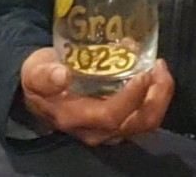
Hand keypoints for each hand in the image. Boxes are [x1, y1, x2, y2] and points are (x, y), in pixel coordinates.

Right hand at [19, 47, 173, 145]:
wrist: (39, 92)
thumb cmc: (40, 77)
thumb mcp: (35, 72)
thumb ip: (45, 75)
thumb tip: (61, 75)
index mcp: (76, 118)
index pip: (112, 116)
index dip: (131, 98)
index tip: (143, 74)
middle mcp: (97, 130)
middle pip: (138, 124)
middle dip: (157, 97)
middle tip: (158, 66)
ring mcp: (110, 129)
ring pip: (145, 122)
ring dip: (160, 96)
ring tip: (159, 67)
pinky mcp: (118, 121)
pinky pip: (144, 115)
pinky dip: (154, 96)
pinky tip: (153, 73)